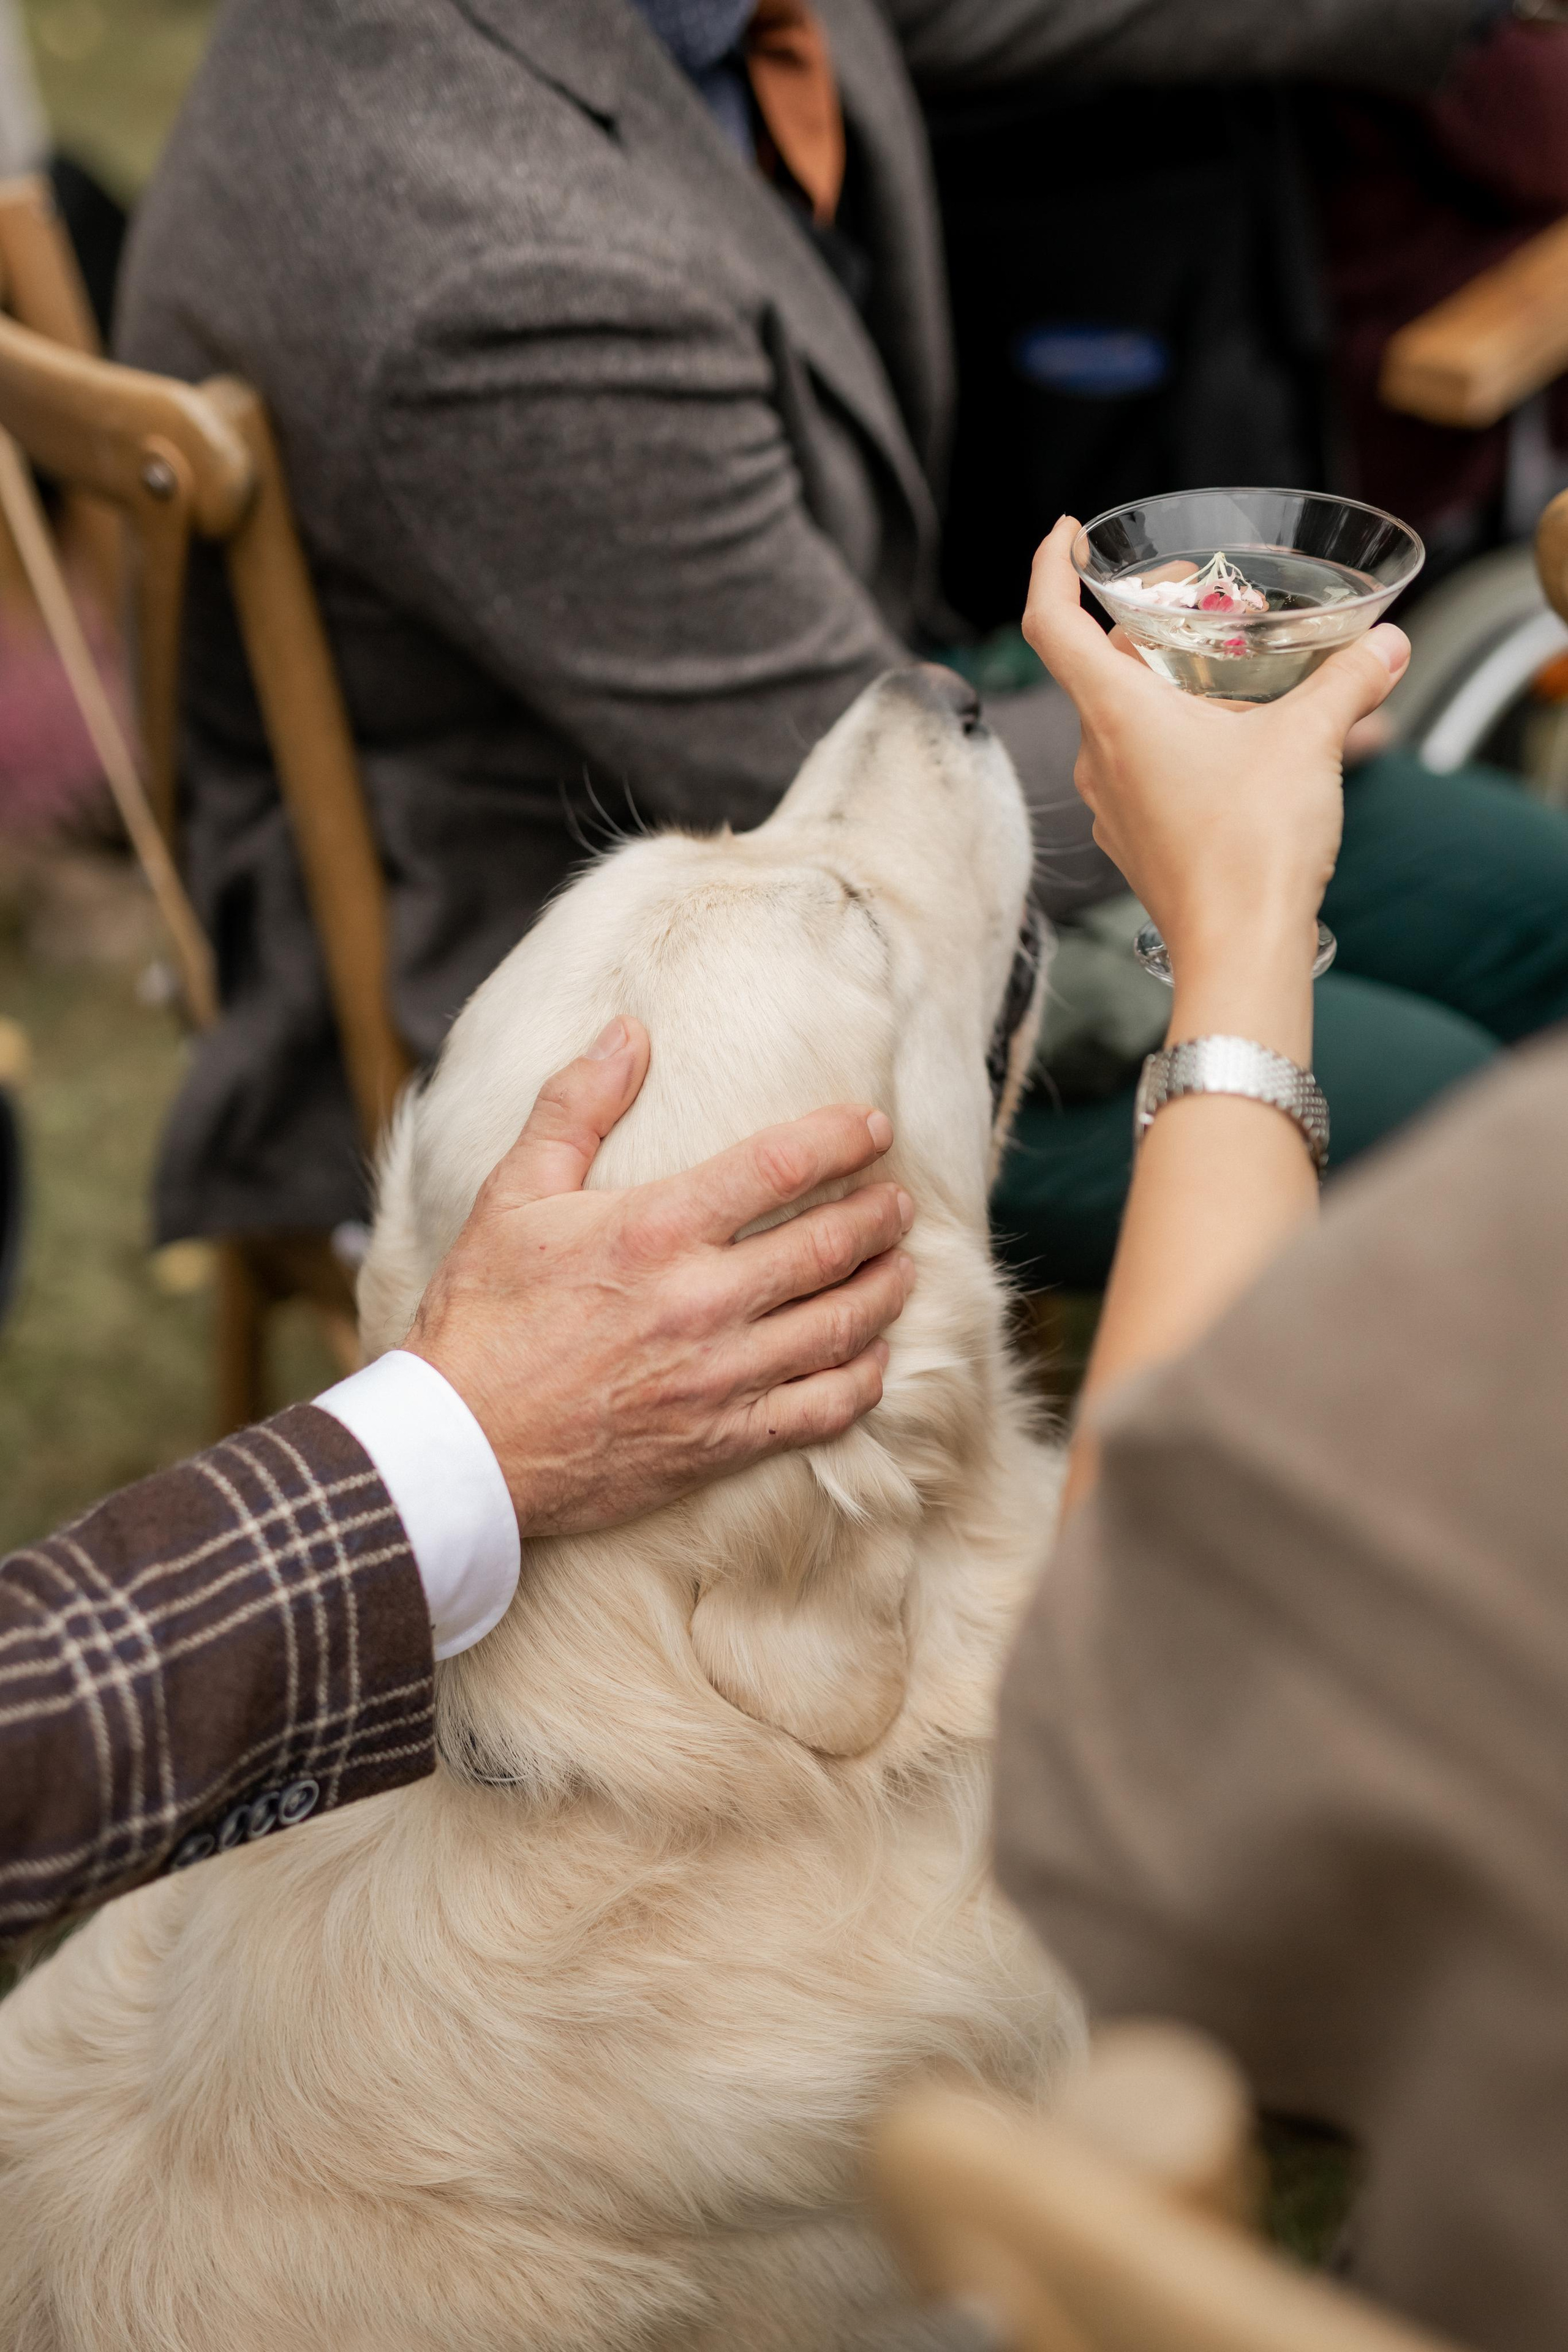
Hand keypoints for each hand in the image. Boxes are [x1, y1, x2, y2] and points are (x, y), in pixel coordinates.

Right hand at [407, 1019, 914, 1536]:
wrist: (463, 1446)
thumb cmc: (483, 1315)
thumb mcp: (514, 1194)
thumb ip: (575, 1105)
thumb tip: (628, 1031)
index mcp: (656, 1231)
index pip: (781, 1166)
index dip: (841, 1138)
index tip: (873, 1128)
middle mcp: (702, 1302)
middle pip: (831, 1246)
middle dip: (880, 1216)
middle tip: (897, 1202)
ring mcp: (720, 1376)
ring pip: (843, 1327)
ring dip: (886, 1291)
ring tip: (901, 1267)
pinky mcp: (723, 1441)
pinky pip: (824, 1410)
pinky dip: (863, 1380)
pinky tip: (872, 1358)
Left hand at [1022, 515, 1410, 974]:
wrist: (1239, 950)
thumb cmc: (1254, 844)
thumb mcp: (1311, 742)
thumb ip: (1347, 682)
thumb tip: (1386, 645)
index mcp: (1116, 714)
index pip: (1050, 623)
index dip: (1048, 568)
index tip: (1065, 536)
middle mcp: (1096, 756)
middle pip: (1100, 667)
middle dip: (1144, 626)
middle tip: (1203, 604)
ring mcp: (1109, 804)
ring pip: (1123, 722)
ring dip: (1166, 688)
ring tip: (1233, 679)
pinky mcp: (1133, 841)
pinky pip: (1140, 772)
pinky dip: (1174, 743)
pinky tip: (1231, 749)